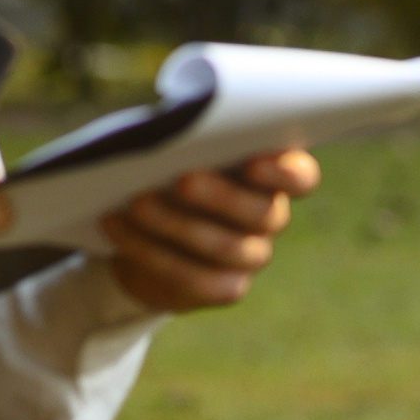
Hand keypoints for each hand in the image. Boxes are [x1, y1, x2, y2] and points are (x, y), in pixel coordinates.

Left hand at [100, 148, 319, 313]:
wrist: (148, 231)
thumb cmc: (171, 170)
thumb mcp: (188, 148)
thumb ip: (196, 141)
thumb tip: (176, 132)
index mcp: (275, 175)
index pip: (301, 177)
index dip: (284, 174)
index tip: (253, 162)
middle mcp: (272, 217)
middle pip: (265, 214)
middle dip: (221, 198)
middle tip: (182, 180)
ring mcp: (252, 256)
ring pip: (226, 249)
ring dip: (176, 225)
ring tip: (136, 204)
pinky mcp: (225, 288)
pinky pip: (194, 279)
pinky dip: (149, 252)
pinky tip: (118, 227)